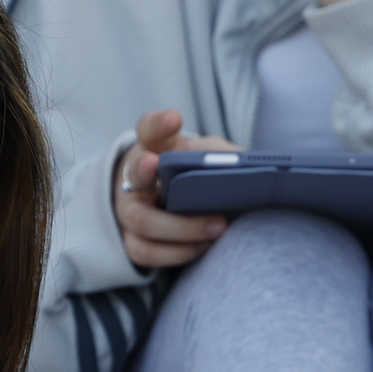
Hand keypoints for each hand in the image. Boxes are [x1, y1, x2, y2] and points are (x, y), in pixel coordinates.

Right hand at [112, 107, 240, 270]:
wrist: (174, 205)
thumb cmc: (193, 177)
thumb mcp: (206, 158)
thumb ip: (221, 156)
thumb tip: (244, 168)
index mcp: (154, 148)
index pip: (149, 129)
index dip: (159, 124)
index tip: (174, 119)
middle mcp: (134, 177)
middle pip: (136, 174)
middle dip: (152, 176)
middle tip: (179, 181)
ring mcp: (128, 211)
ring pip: (142, 221)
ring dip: (182, 228)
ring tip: (218, 227)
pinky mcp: (133, 242)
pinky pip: (147, 252)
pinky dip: (179, 252)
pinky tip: (204, 246)